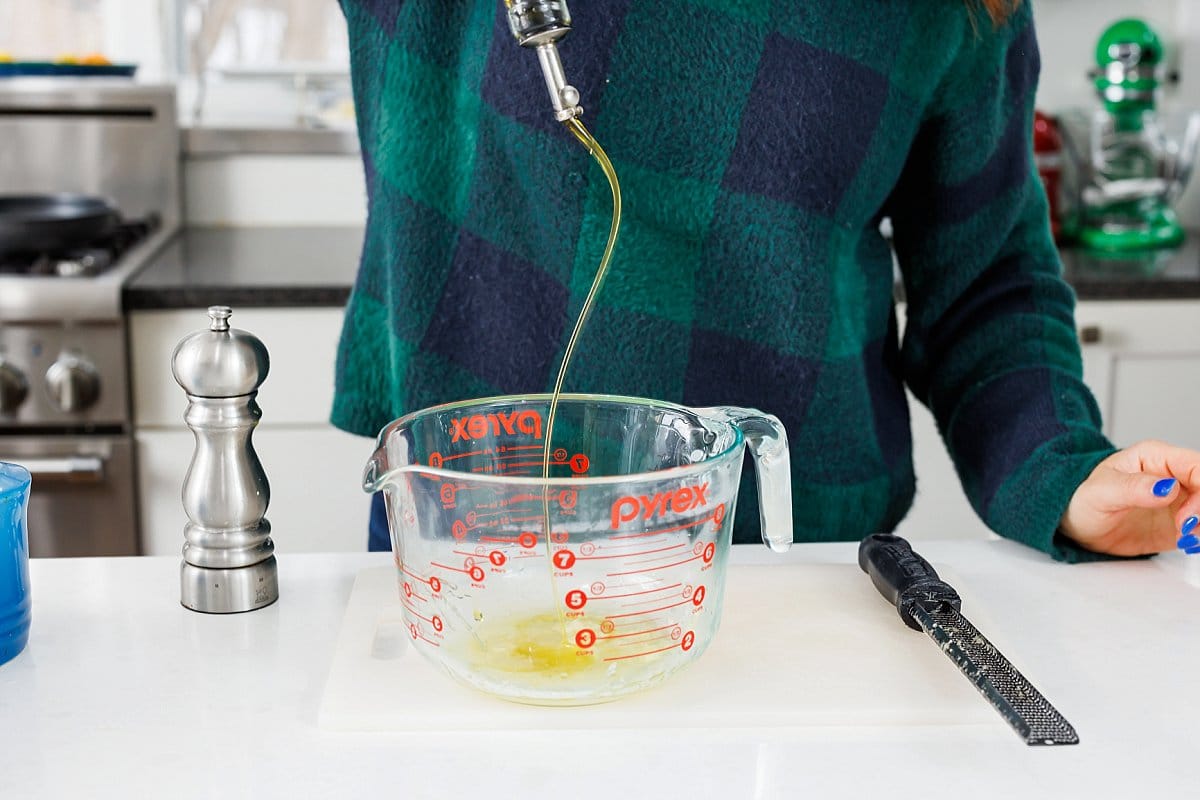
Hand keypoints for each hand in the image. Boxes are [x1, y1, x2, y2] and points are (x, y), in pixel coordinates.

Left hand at [1059, 439, 1199, 556]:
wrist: (1076, 524)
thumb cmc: (1082, 499)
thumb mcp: (1101, 492)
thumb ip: (1133, 488)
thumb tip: (1166, 487)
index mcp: (1155, 457)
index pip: (1198, 466)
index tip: (1186, 517)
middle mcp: (1172, 476)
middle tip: (1186, 530)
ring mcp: (1178, 500)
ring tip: (1185, 538)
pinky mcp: (1178, 523)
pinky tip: (1187, 543)